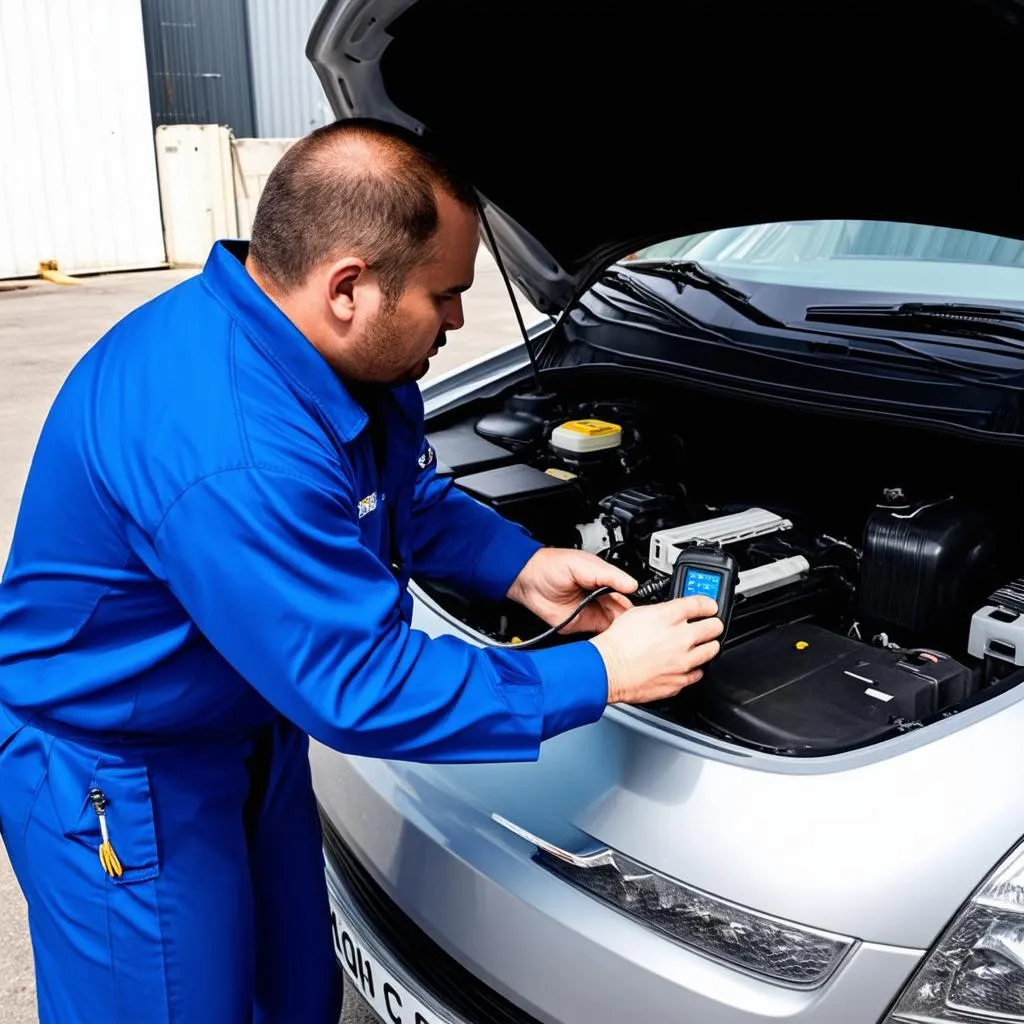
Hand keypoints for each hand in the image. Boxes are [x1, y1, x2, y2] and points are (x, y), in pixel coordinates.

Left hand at [507, 548, 636, 633]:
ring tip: (629, 637)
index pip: (625, 593)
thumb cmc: (551, 566)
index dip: (633, 601)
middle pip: (622, 611)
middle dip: (630, 619)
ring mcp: (591, 611)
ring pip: (613, 624)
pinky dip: (606, 639)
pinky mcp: (582, 624)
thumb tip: (631, 584)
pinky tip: (613, 641)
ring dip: (620, 630)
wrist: (528, 580)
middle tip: (637, 627)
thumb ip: (607, 575)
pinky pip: (599, 634)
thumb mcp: (583, 565)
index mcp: (604, 579)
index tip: (642, 612)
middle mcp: (600, 597)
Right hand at [588, 595, 723, 704]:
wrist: (608, 669)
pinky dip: (695, 668)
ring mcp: (684, 660)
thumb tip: (672, 612)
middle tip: (709, 625)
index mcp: (670, 616)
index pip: (703, 604)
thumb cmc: (617, 643)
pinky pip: (698, 673)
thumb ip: (661, 611)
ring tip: (701, 645)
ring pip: (712, 650)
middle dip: (713, 624)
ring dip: (708, 646)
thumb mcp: (637, 613)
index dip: (709, 604)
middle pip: (715, 626)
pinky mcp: (681, 680)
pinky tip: (686, 664)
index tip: (709, 607)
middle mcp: (682, 637)